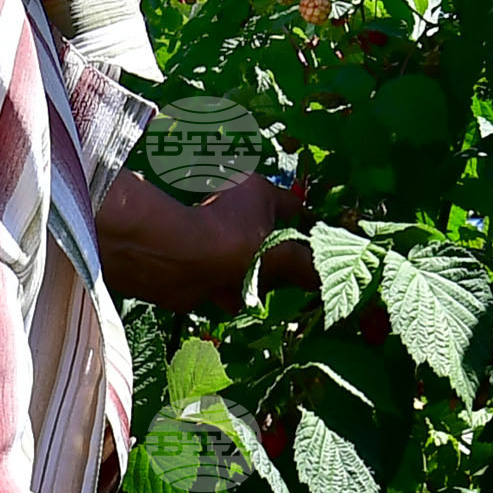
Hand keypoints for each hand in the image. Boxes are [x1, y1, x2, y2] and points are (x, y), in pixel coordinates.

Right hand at [94, 170, 318, 311]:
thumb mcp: (258, 191)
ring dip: (237, 269)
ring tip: (224, 243)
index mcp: (283, 261)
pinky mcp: (196, 301)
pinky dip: (204, 271)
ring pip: (240, 285)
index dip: (321, 265)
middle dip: (271, 260)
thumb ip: (281, 200)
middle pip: (274, 277)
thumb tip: (298, 204)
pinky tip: (193, 253)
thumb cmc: (226, 217)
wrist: (172, 252)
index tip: (321, 255)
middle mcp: (259, 287)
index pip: (314, 271)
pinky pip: (207, 284)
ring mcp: (227, 298)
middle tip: (261, 236)